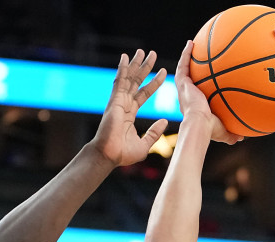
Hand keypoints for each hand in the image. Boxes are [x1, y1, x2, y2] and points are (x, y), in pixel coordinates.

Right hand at [92, 50, 169, 167]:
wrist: (109, 156)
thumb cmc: (123, 154)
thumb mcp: (145, 143)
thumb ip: (155, 132)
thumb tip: (165, 121)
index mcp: (130, 113)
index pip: (144, 93)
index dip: (154, 83)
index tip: (164, 73)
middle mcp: (124, 104)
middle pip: (136, 81)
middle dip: (145, 68)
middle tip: (153, 54)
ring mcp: (118, 101)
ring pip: (129, 78)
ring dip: (135, 64)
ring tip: (142, 51)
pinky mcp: (114, 101)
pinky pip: (119, 82)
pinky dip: (122, 69)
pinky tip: (125, 57)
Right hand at [175, 41, 242, 144]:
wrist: (199, 124)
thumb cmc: (210, 130)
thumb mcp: (223, 131)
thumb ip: (232, 133)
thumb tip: (242, 138)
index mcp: (195, 106)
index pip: (197, 93)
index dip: (199, 86)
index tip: (205, 80)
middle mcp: (188, 96)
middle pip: (190, 79)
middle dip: (193, 69)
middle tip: (197, 60)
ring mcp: (184, 88)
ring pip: (184, 69)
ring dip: (187, 57)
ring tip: (191, 45)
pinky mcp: (182, 83)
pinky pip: (183, 64)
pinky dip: (186, 53)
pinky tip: (190, 43)